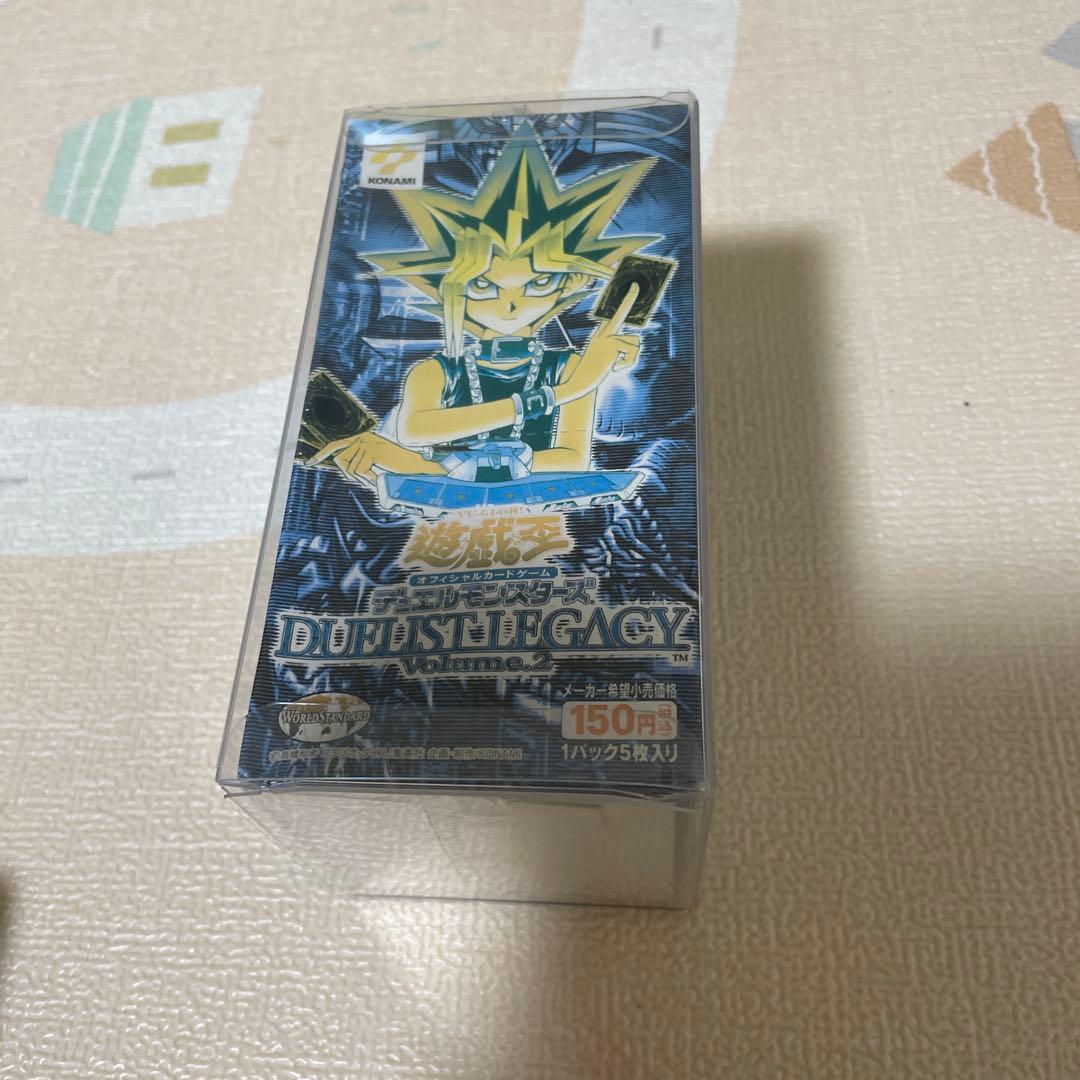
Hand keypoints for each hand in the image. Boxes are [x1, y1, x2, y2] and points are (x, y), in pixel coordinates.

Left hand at [309, 431, 428, 485]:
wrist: (415, 467)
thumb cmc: (397, 468)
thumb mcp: (375, 462)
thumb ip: (360, 460)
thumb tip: (342, 465)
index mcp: (362, 439)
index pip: (336, 445)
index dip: (322, 454)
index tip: (308, 464)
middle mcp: (362, 437)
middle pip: (341, 461)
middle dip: (351, 474)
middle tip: (369, 478)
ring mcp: (367, 442)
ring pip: (350, 468)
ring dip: (362, 478)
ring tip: (377, 476)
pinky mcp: (371, 450)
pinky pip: (360, 471)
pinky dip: (369, 478)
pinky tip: (380, 476)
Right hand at [570, 283, 641, 395]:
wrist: (579, 381)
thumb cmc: (592, 373)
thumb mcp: (606, 359)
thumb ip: (619, 349)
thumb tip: (636, 342)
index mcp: (600, 335)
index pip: (611, 315)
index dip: (622, 302)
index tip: (631, 287)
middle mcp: (603, 333)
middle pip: (621, 313)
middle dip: (629, 299)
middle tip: (635, 285)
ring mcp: (607, 337)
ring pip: (635, 342)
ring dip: (631, 357)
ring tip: (616, 365)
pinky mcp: (612, 344)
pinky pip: (633, 353)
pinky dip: (627, 364)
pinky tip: (614, 368)